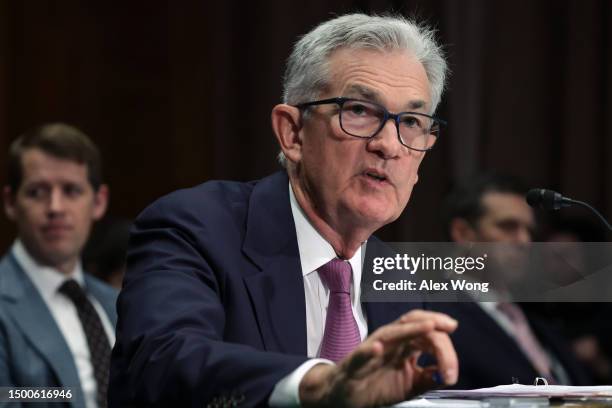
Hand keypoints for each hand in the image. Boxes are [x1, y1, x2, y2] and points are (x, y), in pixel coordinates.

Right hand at [299, 310, 457, 407]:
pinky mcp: (355, 363)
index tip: (452, 371)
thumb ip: (428, 377)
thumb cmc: (377, 384)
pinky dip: (369, 351)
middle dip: (434, 326)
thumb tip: (447, 374)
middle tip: (450, 330)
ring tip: (429, 325)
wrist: (347, 395)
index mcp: (404, 344)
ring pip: (391, 333)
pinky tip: (378, 348)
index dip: (445, 346)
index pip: (427, 333)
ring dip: (410, 329)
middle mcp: (390, 341)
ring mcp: (372, 349)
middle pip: (413, 323)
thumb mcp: (411, 384)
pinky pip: (362, 355)